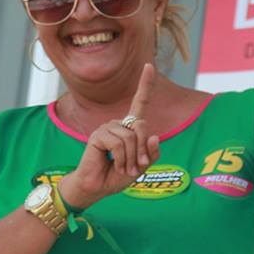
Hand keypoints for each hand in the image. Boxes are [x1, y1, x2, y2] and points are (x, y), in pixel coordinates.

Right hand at [58, 64, 160, 208]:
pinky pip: (118, 144)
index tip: (150, 66)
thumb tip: (155, 137)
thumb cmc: (117, 176)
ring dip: (131, 158)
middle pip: (142, 125)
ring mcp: (107, 127)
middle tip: (136, 167)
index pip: (140, 102)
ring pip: (131, 137)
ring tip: (123, 168)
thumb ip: (150, 153)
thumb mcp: (140, 166)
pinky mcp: (98, 135)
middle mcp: (118, 123)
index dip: (146, 85)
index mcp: (129, 127)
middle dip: (142, 150)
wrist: (97, 188)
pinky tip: (113, 165)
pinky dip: (121, 158)